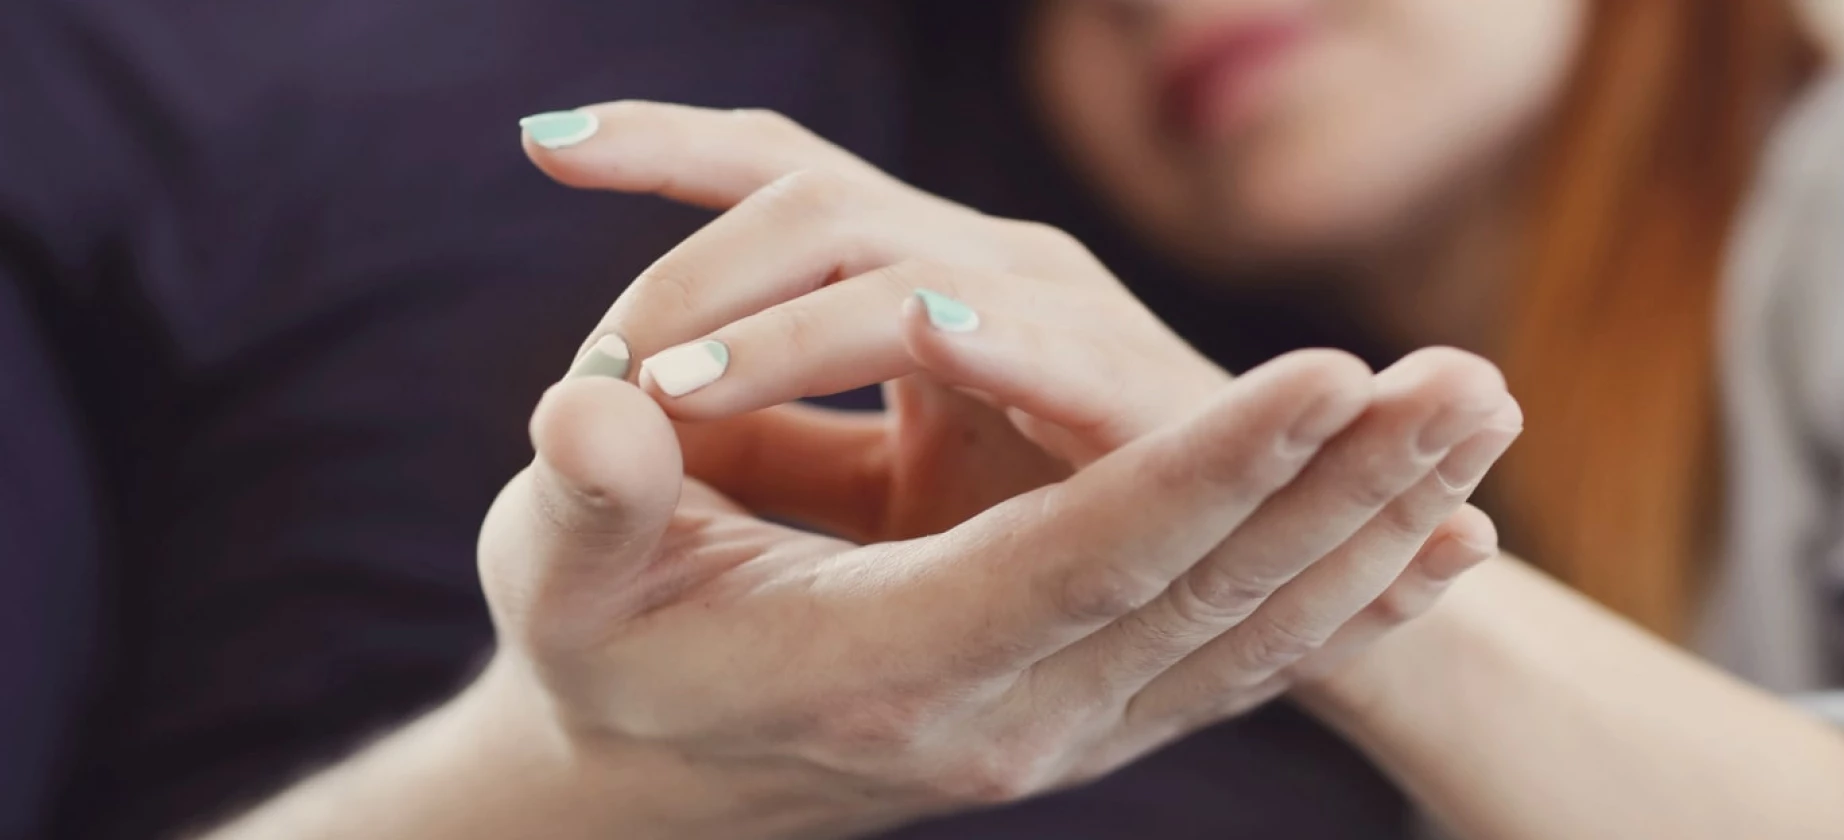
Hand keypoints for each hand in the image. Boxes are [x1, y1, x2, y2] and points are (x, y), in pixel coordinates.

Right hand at [522, 101, 1520, 671]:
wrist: (652, 769)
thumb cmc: (605, 636)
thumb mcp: (559, 568)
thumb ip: (585, 495)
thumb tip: (596, 415)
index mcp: (884, 664)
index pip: (1076, 559)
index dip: (1201, 470)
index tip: (1328, 372)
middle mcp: (1000, 715)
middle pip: (1205, 593)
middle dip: (1345, 484)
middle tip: (1471, 380)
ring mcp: (1063, 727)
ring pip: (1251, 630)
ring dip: (1378, 527)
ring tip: (1485, 422)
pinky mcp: (1093, 713)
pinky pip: (1245, 662)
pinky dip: (1354, 603)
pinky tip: (1447, 540)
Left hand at [527, 101, 1229, 540]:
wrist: (1236, 607)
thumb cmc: (1048, 542)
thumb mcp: (879, 494)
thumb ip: (774, 447)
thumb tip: (618, 430)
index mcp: (930, 272)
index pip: (781, 170)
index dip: (666, 142)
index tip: (541, 140)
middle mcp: (987, 260)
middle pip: (805, 186)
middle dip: (684, 255)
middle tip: (598, 373)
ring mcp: (1051, 304)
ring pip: (874, 247)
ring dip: (752, 319)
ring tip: (655, 400)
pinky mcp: (1108, 378)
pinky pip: (986, 328)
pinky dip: (893, 334)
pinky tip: (796, 371)